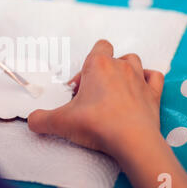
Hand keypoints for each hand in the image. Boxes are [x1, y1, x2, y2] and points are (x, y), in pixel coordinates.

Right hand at [28, 40, 163, 160]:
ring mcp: (140, 78)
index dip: (87, 66)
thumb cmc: (98, 124)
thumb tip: (31, 121)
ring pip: (133, 61)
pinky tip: (140, 90)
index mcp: (98, 65)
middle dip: (101, 73)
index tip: (79, 89)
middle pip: (112, 57)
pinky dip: (148, 80)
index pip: (98, 46)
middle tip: (92, 97)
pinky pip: (154, 77)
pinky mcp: (154, 94)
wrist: (132, 141)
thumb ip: (41, 119)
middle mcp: (121, 66)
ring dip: (124, 71)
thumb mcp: (60, 122)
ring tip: (114, 91)